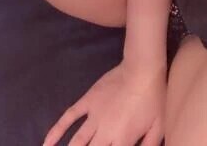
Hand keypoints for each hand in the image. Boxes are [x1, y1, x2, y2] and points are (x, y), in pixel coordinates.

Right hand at [42, 62, 166, 145]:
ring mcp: (93, 116)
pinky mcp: (88, 101)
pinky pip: (69, 117)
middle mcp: (104, 133)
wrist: (143, 69)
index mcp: (122, 140)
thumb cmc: (154, 98)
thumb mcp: (158, 126)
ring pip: (76, 142)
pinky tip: (47, 143)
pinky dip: (56, 130)